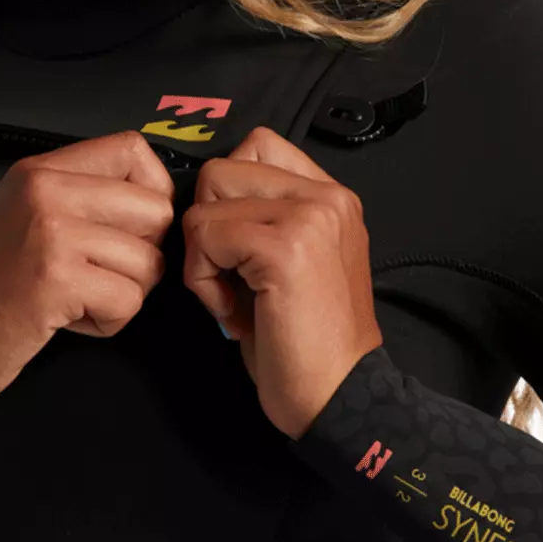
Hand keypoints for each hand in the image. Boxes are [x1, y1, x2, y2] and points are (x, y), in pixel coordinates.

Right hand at [0, 131, 173, 407]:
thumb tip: (152, 201)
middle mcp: (47, 191)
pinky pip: (128, 301)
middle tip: (102, 275)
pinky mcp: (57, 280)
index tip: (131, 228)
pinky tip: (67, 321)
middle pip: (155, 210)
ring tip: (75, 300)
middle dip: (144, 254)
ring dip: (123, 295)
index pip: (133, 149)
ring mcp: (52, 233)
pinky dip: (107, 323)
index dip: (153, 192)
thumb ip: (77, 196)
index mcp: (41, 171)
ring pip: (148, 263)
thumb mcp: (21, 215)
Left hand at [181, 126, 382, 440]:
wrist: (340, 395)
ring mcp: (308, 217)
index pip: (256, 146)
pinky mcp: (284, 247)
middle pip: (221, 170)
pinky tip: (233, 311)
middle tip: (232, 278)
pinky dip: (202, 279)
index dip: (228, 195)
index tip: (239, 249)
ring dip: (203, 255)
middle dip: (208, 225)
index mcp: (332, 197)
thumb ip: (265, 219)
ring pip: (206, 202)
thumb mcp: (293, 263)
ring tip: (234, 296)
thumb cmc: (306, 342)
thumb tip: (205, 202)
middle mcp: (327, 196)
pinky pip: (204, 236)